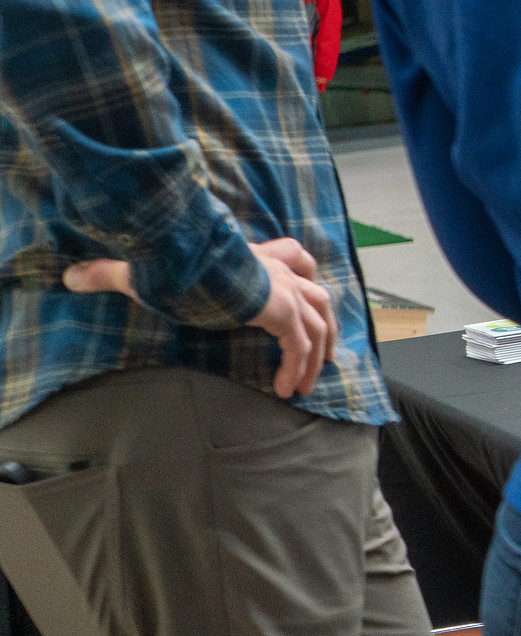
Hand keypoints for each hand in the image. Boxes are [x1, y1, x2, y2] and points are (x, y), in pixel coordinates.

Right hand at [63, 237, 338, 397]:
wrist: (184, 255)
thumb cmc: (167, 258)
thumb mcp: (143, 268)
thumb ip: (111, 273)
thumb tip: (71, 276)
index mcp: (255, 256)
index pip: (294, 256)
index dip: (304, 274)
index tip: (305, 296)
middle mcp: (278, 272)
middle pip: (319, 294)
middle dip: (324, 325)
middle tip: (323, 355)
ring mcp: (285, 291)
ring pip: (319, 324)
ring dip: (314, 356)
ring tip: (305, 384)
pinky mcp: (283, 311)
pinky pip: (300, 345)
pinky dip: (296, 367)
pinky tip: (285, 390)